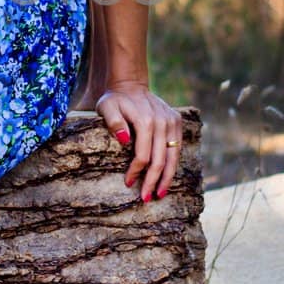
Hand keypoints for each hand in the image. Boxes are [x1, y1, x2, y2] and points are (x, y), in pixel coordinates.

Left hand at [92, 80, 182, 201]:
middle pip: (160, 159)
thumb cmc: (115, 100)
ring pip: (173, 156)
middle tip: (146, 198)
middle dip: (153, 181)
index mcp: (146, 120)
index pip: (143, 155)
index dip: (136, 172)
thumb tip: (124, 140)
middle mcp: (162, 122)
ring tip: (160, 193)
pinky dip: (173, 164)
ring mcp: (172, 122)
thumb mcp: (106, 107)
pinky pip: (177, 148)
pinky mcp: (176, 122)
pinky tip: (167, 177)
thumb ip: (113, 122)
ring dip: (166, 177)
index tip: (128, 183)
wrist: (130, 85)